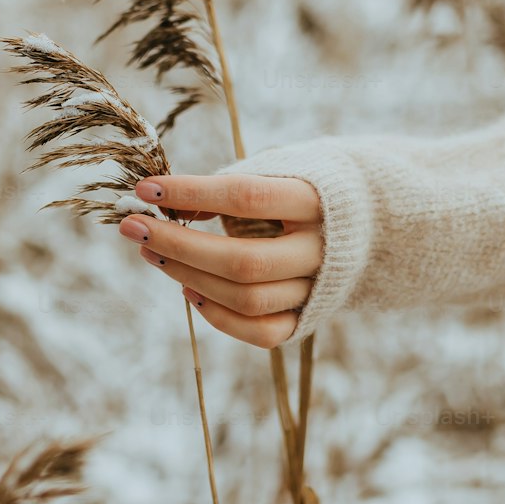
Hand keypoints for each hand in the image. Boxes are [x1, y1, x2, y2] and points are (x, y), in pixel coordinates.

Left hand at [118, 174, 322, 348]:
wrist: (370, 224)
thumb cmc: (305, 189)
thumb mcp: (277, 171)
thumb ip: (228, 186)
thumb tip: (167, 202)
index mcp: (317, 200)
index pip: (247, 197)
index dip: (193, 193)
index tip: (146, 189)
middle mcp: (321, 248)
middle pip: (243, 261)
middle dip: (179, 245)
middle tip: (134, 228)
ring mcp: (317, 288)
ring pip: (247, 298)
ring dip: (189, 277)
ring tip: (152, 254)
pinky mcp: (309, 318)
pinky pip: (261, 333)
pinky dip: (219, 317)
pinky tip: (188, 290)